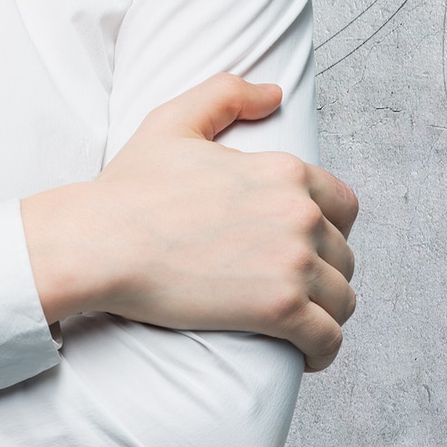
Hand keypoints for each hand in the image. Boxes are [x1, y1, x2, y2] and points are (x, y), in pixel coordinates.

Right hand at [19, 76, 360, 369]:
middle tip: (293, 289)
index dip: (329, 229)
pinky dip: (323, 350)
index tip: (306, 248)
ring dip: (326, 314)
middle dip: (324, 274)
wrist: (102, 243)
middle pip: (344, 255)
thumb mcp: (174, 121)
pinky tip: (305, 354)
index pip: (343, 206)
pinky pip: (328, 338)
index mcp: (285, 170)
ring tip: (300, 323)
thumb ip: (226, 94)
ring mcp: (294, 262)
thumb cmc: (130, 188)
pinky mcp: (280, 309)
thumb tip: (273, 93)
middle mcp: (301, 213)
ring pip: (343, 299)